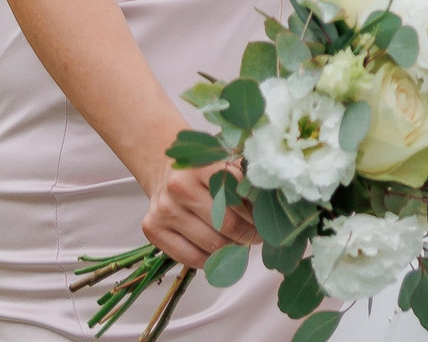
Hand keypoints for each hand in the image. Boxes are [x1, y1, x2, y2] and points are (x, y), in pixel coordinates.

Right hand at [137, 154, 256, 268]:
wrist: (165, 171)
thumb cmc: (203, 172)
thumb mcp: (225, 165)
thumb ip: (246, 181)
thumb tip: (275, 204)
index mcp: (203, 165)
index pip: (239, 197)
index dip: (257, 214)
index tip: (267, 222)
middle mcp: (180, 186)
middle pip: (227, 223)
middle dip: (248, 235)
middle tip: (257, 237)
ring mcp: (165, 209)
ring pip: (211, 243)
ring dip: (232, 250)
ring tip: (241, 245)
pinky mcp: (153, 229)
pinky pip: (190, 257)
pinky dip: (211, 261)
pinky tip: (220, 255)